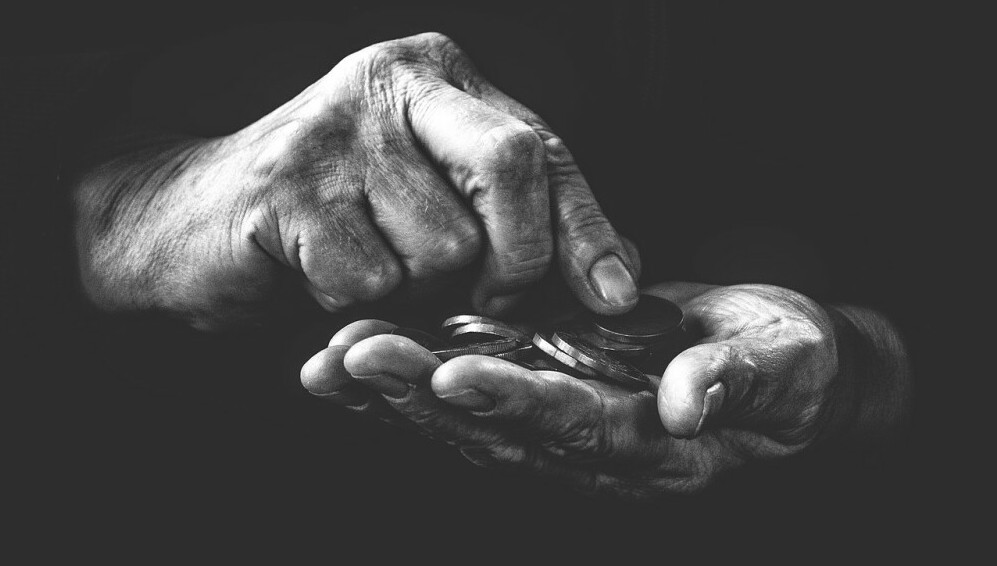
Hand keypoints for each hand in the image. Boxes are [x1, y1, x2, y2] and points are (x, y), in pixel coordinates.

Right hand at [73, 32, 638, 329]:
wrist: (197, 219)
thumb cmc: (340, 220)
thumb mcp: (439, 205)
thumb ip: (524, 225)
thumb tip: (622, 279)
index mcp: (439, 79)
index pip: (542, 151)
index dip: (586, 232)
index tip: (617, 299)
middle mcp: (390, 84)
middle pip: (511, 167)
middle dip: (516, 260)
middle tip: (488, 299)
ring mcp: (335, 128)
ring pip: (444, 249)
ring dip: (416, 290)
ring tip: (369, 266)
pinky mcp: (285, 185)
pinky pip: (370, 283)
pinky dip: (353, 303)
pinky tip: (320, 274)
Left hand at [301, 282, 908, 496]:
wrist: (777, 365)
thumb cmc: (789, 365)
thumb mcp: (784, 367)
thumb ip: (736, 383)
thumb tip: (685, 402)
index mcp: (652, 449)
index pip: (574, 427)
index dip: (516, 403)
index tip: (454, 376)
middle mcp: (593, 448)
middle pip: (496, 430)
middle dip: (422, 396)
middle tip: (353, 358)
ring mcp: (562, 424)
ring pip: (468, 417)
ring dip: (397, 390)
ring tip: (330, 361)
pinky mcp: (546, 391)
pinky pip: (472, 390)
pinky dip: (412, 377)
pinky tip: (358, 357)